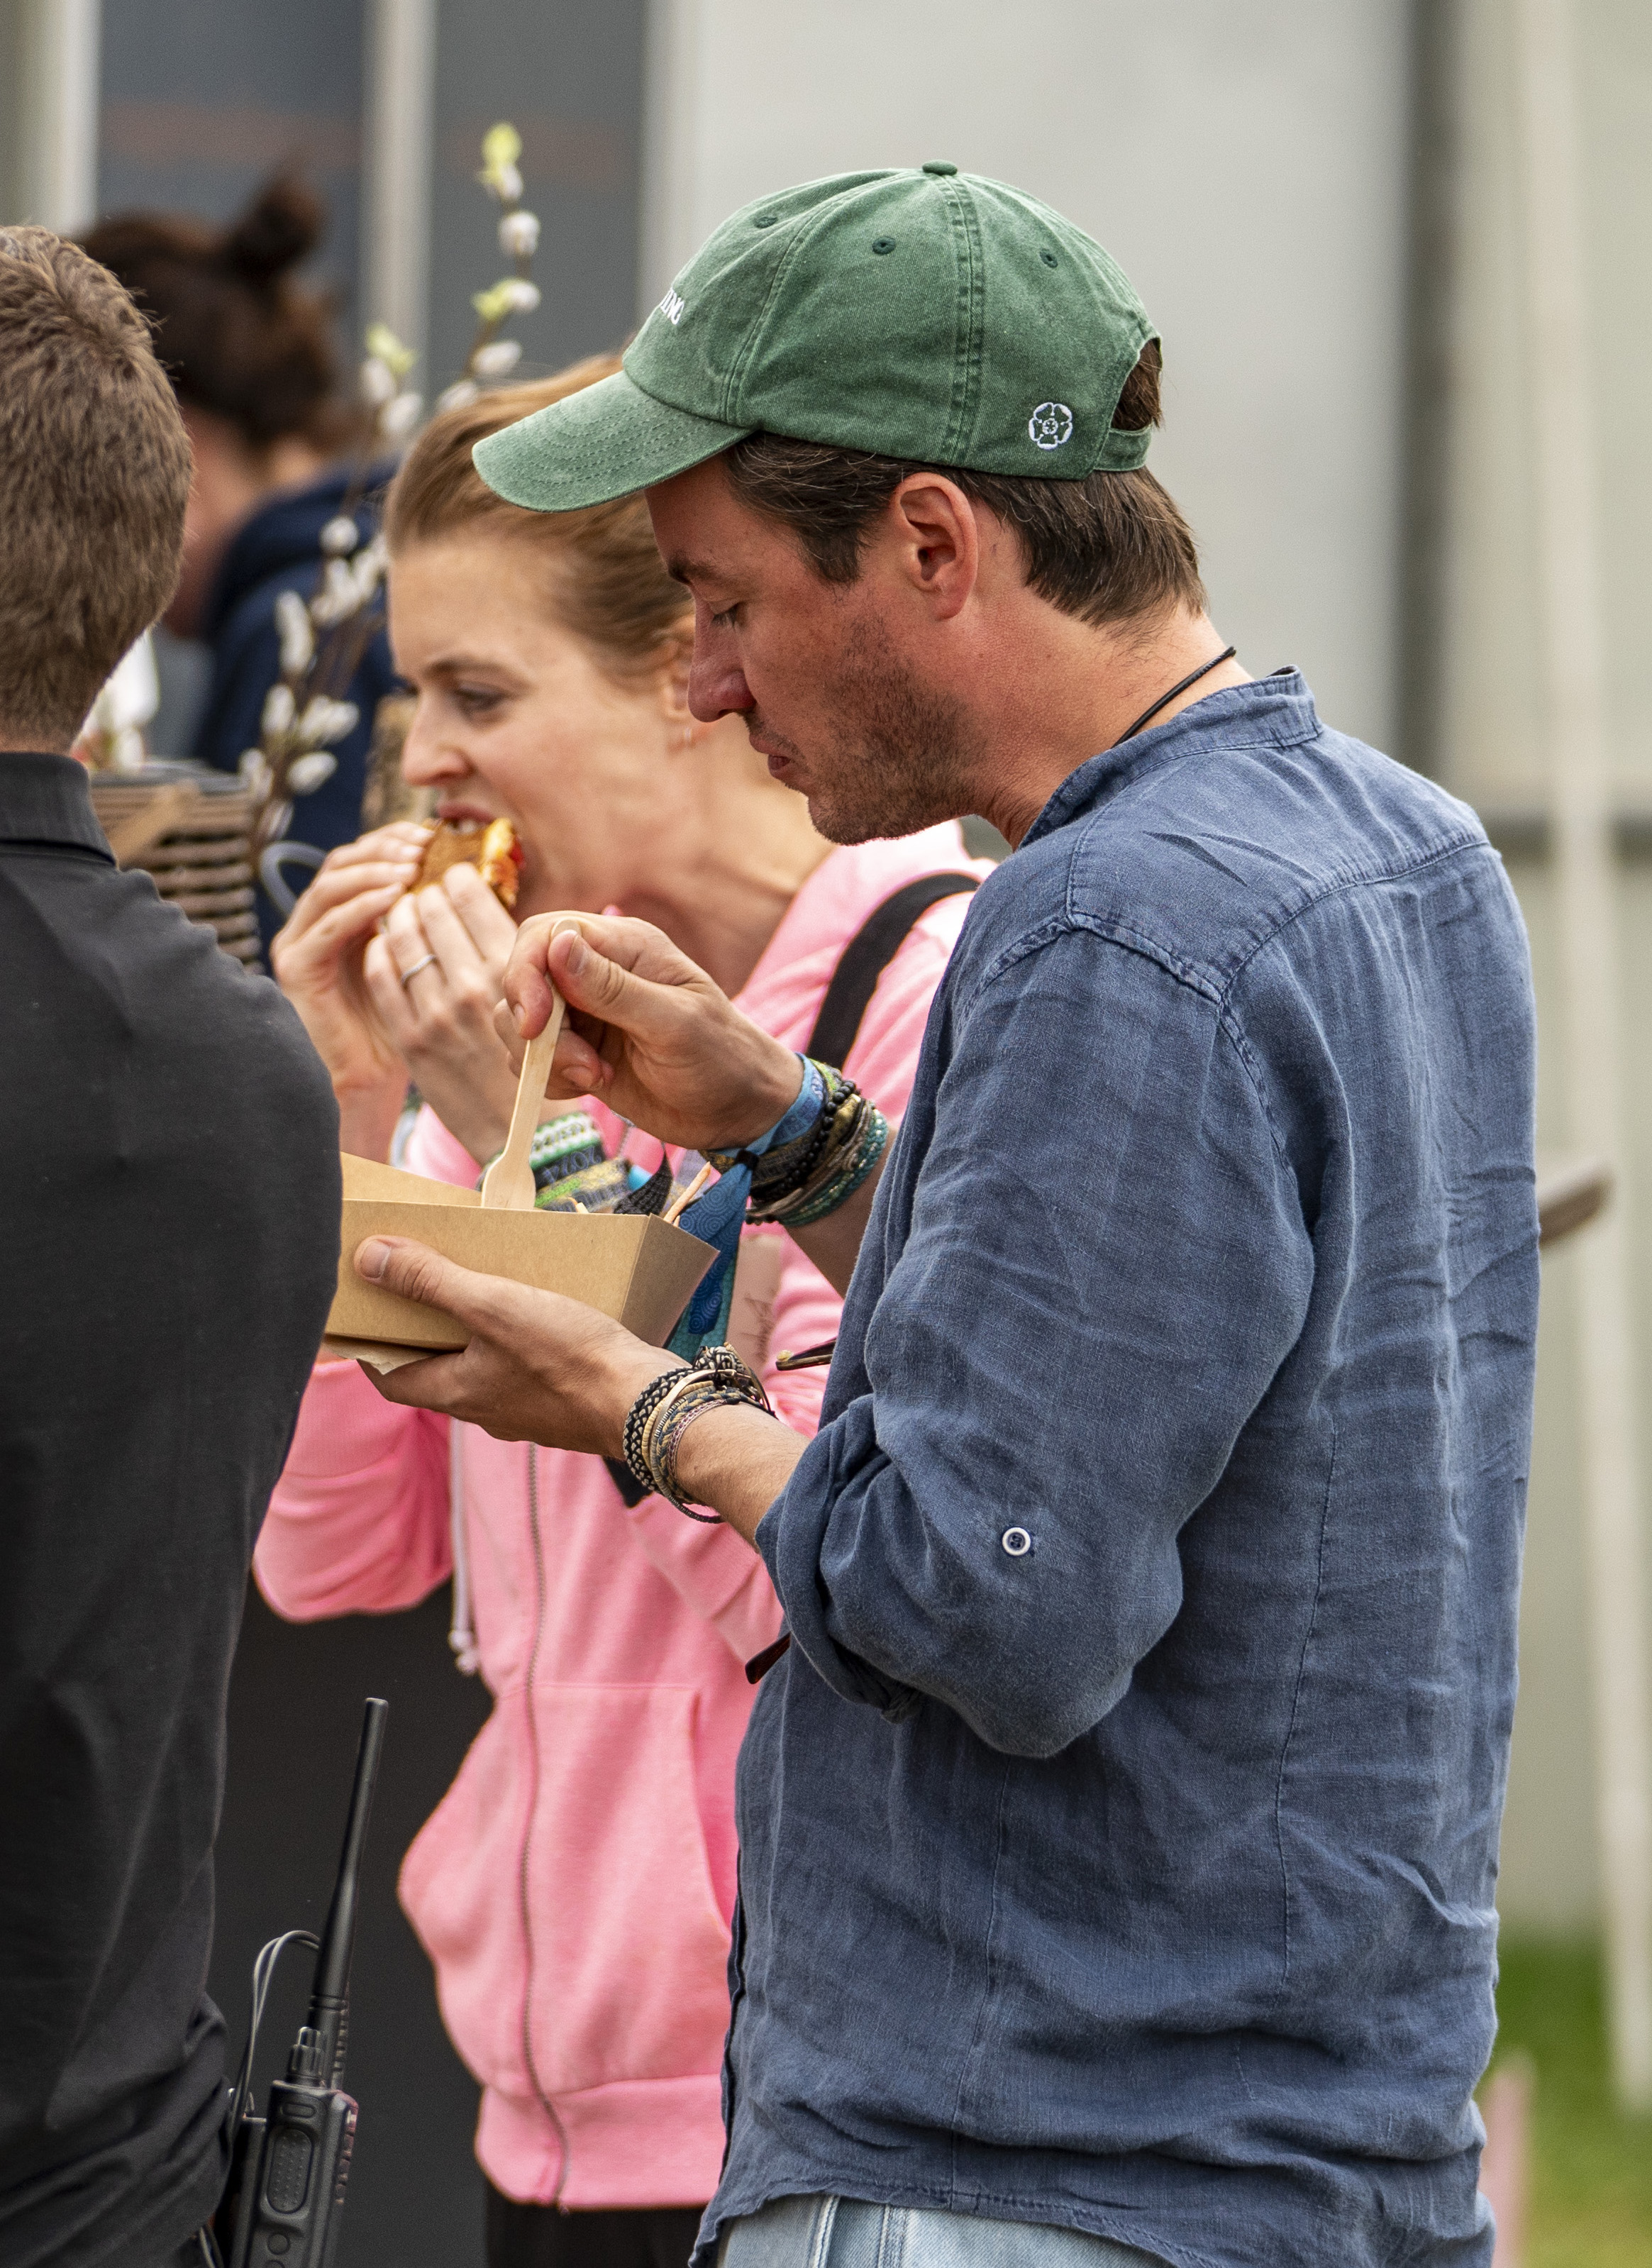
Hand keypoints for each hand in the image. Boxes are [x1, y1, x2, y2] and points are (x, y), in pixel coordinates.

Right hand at [270, 822, 428, 1109]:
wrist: (375, 1075)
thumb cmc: (411, 1020)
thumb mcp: (428, 958)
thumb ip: (437, 919)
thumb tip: (475, 873)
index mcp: (347, 910)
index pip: (366, 856)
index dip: (396, 839)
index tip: (433, 833)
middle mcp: (317, 919)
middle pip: (344, 860)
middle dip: (384, 848)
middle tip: (421, 845)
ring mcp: (301, 940)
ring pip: (331, 885)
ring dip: (372, 871)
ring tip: (410, 867)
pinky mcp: (297, 966)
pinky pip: (328, 926)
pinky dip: (360, 907)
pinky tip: (392, 898)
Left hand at [353, 1233, 806, 1541]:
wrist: (648, 1403)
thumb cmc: (569, 1358)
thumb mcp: (492, 1305)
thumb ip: (429, 1281)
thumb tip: (365, 1258)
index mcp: (456, 1394)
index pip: (389, 1376)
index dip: (368, 1346)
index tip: (359, 1315)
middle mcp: (486, 1411)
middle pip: (434, 1372)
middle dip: (423, 1333)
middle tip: (416, 1288)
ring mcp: (526, 1412)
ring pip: (481, 1371)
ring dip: (471, 1336)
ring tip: (479, 1289)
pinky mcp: (563, 1404)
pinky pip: (522, 1372)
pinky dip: (514, 1343)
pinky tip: (537, 1314)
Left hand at [361, 862, 521, 1163]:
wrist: (526, 1133)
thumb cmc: (545, 1063)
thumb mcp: (550, 1000)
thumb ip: (520, 957)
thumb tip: (487, 909)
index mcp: (516, 971)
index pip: (472, 896)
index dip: (457, 880)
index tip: (452, 877)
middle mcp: (476, 987)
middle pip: (431, 910)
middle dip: (422, 895)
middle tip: (420, 893)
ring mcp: (439, 1014)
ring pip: (401, 939)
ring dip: (396, 918)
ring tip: (399, 915)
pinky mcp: (411, 1040)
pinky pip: (381, 978)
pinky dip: (378, 954)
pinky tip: (382, 948)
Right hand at [498, 913, 802, 1151]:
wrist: (737, 1111)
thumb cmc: (721, 1058)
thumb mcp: (673, 1023)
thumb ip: (612, 988)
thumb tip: (555, 944)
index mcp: (624, 946)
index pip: (544, 934)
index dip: (525, 973)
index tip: (536, 1023)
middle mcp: (596, 973)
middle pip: (523, 979)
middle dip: (535, 1027)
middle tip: (581, 1064)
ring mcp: (584, 1013)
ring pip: (518, 1022)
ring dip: (545, 1058)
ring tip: (596, 1076)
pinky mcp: (577, 1050)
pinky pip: (532, 1058)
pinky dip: (548, 1078)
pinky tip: (592, 1085)